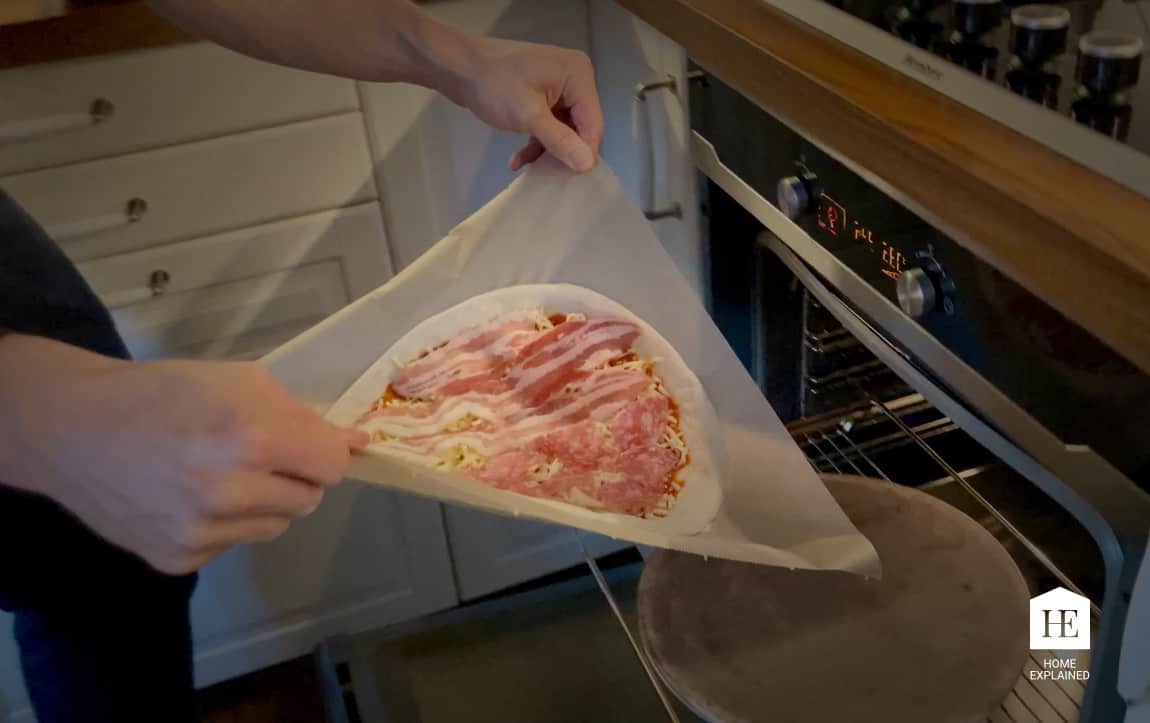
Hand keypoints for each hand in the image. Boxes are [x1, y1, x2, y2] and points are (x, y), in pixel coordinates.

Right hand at [0, 336, 366, 573]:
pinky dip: (225, 524)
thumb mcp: (238, 381)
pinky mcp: (179, 558)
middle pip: (308, 500)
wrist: (75, 431)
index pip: (330, 466)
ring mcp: (201, 531)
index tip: (316, 445)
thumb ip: (298, 415)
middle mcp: (228, 490)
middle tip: (260, 455)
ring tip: (219, 475)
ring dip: (262, 503)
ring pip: (274, 526)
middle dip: (294, 476)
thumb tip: (352, 444)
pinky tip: (188, 499)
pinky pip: (232, 544)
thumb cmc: (163, 393)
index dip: (327, 453)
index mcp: (249, 435)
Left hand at [447, 37, 603, 172]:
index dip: (583, 152)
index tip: (569, 179)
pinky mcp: (542, 93)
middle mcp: (574, 77)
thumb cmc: (493, 85)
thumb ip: (560, 141)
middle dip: (562, 151)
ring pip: (563, 128)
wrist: (457, 66)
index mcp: (578, 75)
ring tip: (524, 165)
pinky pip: (549, 122)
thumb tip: (588, 165)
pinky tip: (517, 158)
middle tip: (546, 176)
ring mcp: (558, 85)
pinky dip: (536, 139)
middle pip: (580, 126)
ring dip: (545, 148)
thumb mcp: (528, 116)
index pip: (592, 123)